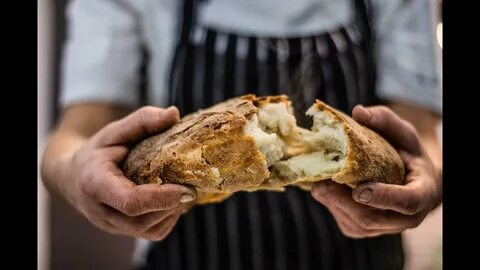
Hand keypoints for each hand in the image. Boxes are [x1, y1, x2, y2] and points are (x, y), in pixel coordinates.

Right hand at [60, 106, 195, 240]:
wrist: (73, 176)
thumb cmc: (97, 151)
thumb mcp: (115, 130)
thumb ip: (143, 121)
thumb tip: (174, 113)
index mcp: (95, 185)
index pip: (130, 202)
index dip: (160, 198)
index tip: (186, 189)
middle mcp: (101, 212)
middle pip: (141, 221)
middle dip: (171, 206)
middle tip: (193, 188)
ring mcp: (111, 226)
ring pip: (148, 231)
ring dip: (172, 213)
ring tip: (184, 192)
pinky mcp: (122, 231)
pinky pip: (150, 233)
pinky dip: (167, 219)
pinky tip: (173, 201)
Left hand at [311, 105, 441, 237]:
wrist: (410, 179)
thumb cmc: (407, 153)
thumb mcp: (403, 133)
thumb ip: (384, 120)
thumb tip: (358, 111)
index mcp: (422, 193)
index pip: (407, 202)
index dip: (384, 197)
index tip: (359, 190)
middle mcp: (406, 218)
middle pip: (373, 218)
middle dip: (344, 202)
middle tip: (321, 184)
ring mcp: (386, 228)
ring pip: (357, 225)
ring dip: (334, 205)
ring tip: (317, 184)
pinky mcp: (368, 231)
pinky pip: (348, 225)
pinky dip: (332, 208)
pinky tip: (323, 190)